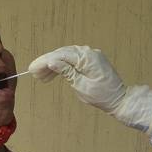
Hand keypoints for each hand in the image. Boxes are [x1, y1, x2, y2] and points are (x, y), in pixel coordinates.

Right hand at [29, 45, 151, 132]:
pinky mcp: (92, 61)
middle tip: (34, 73)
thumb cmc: (101, 96)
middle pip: (62, 54)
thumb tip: (52, 61)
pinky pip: (74, 60)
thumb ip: (66, 72)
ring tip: (42, 77)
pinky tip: (54, 74)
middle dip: (47, 63)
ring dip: (54, 65)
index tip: (32, 69)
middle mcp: (89, 52)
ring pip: (67, 56)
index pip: (60, 55)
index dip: (45, 61)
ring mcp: (91, 55)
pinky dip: (64, 66)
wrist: (120, 99)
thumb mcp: (80, 86)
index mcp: (87, 57)